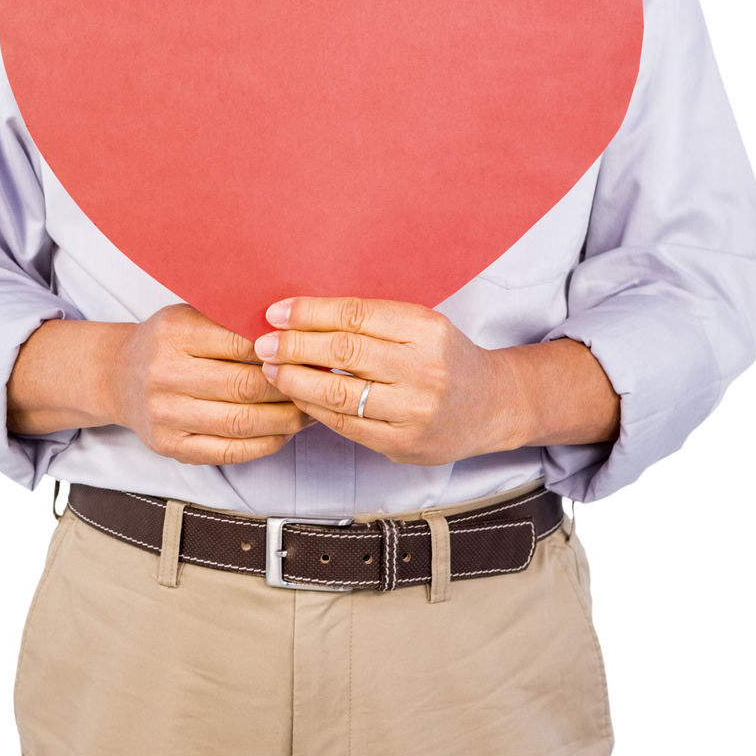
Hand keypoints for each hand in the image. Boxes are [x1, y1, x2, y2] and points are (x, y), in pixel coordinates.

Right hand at [7, 305, 312, 465]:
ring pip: (243, 423)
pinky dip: (266, 443)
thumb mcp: (191, 314)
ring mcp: (166, 416)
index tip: (312, 350)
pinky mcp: (171, 447)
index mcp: (174, 333)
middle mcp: (166, 375)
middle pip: (246, 386)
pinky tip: (285, 432)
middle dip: (291, 387)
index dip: (284, 350)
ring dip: (287, 419)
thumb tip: (297, 328)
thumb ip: (233, 319)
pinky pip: (231, 452)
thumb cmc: (167, 341)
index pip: (243, 343)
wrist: (116, 376)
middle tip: (320, 383)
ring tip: (310, 409)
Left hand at [254, 297, 619, 463]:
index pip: (355, 315)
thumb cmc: (446, 358)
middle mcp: (424, 368)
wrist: (492, 405)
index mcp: (426, 328)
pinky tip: (298, 397)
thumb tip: (302, 314)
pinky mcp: (404, 443)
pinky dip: (315, 409)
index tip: (276, 312)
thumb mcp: (421, 325)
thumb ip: (372, 321)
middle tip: (263, 342)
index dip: (308, 312)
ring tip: (272, 370)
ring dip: (296, 380)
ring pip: (339, 393)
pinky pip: (346, 425)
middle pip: (343, 351)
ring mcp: (415, 410)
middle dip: (293, 345)